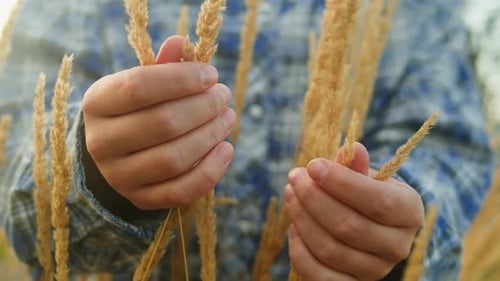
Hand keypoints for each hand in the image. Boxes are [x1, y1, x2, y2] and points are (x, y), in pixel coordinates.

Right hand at [82, 36, 235, 210]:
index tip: (211, 75)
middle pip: (162, 124)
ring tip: (228, 118)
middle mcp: (101, 143)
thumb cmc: (136, 110)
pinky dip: (210, 171)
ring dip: (210, 136)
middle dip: (203, 107)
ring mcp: (119, 176)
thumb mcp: (141, 84)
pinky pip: (181, 191)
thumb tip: (178, 43)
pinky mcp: (141, 199)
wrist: (118, 153)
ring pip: (173, 159)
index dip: (181, 79)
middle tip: (224, 96)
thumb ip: (160, 66)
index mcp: (97, 104)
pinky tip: (226, 148)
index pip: (138, 88)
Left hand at [285, 142, 423, 279]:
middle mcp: (398, 246)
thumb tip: (353, 149)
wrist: (370, 226)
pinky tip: (293, 226)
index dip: (342, 183)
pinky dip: (300, 250)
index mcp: (409, 212)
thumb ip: (357, 165)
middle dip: (314, 198)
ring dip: (302, 219)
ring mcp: (376, 270)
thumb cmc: (365, 194)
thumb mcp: (366, 176)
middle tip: (294, 177)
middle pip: (349, 226)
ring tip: (290, 194)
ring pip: (331, 249)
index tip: (313, 165)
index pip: (378, 201)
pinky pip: (319, 275)